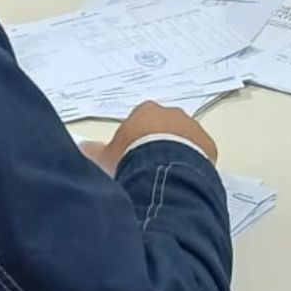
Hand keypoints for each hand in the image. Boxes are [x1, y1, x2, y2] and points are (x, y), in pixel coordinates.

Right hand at [80, 100, 218, 174]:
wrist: (162, 170)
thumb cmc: (131, 158)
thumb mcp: (105, 156)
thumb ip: (93, 150)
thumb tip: (83, 148)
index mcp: (146, 111)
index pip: (141, 120)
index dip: (136, 138)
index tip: (132, 155)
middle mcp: (172, 114)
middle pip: (165, 127)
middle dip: (158, 143)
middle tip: (149, 167)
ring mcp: (193, 128)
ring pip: (185, 139)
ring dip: (178, 152)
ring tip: (167, 176)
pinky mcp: (208, 145)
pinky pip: (201, 153)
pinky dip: (194, 164)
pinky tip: (184, 179)